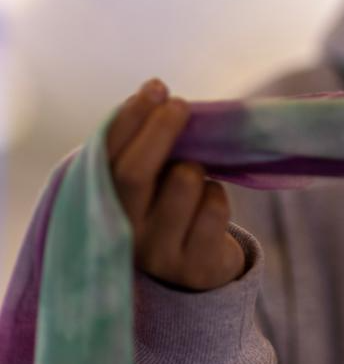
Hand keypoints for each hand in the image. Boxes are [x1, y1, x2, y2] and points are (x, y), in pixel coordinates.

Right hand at [106, 78, 245, 290]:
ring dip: (196, 168)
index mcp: (105, 206)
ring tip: (194, 177)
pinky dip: (217, 196)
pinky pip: (214, 206)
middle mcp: (123, 232)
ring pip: (184, 182)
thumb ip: (145, 149)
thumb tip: (159, 95)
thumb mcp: (149, 184)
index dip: (128, 119)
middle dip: (160, 130)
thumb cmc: (169, 212)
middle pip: (134, 172)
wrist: (195, 275)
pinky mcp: (195, 267)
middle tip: (180, 105)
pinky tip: (209, 206)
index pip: (105, 157)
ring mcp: (158, 254)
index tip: (155, 88)